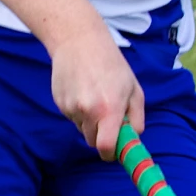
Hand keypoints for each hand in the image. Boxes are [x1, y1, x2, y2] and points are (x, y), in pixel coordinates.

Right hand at [51, 32, 143, 157]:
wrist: (79, 41)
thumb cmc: (112, 65)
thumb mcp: (134, 89)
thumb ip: (136, 118)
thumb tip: (132, 139)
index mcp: (109, 109)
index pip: (106, 148)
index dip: (110, 154)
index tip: (114, 152)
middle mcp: (88, 111)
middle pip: (93, 141)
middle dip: (102, 135)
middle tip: (107, 115)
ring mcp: (71, 108)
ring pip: (82, 128)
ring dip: (90, 121)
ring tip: (94, 95)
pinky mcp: (60, 103)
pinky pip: (72, 117)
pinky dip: (78, 110)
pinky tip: (82, 90)